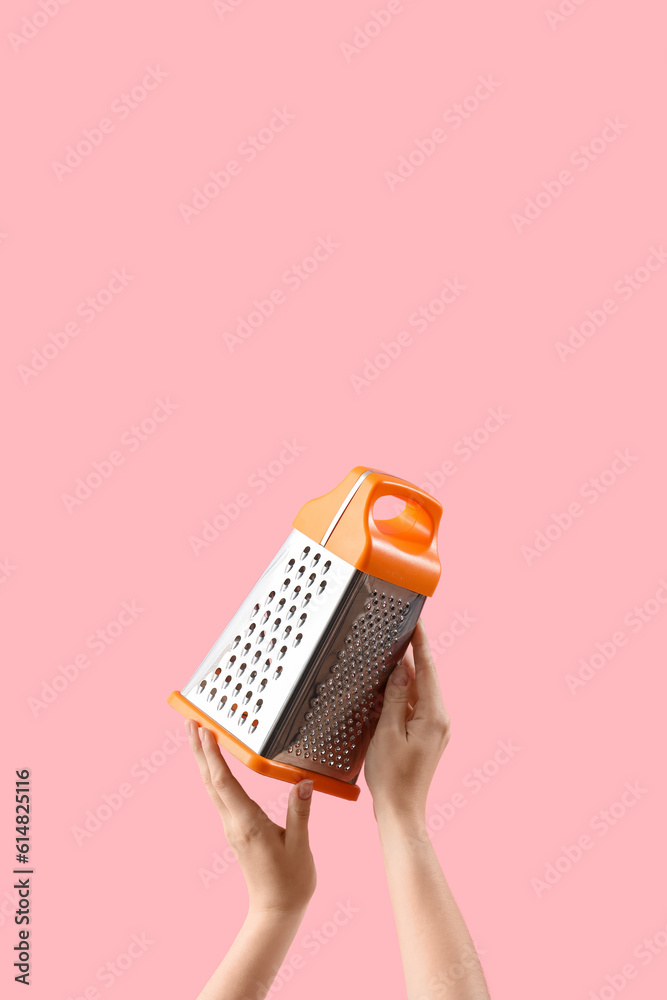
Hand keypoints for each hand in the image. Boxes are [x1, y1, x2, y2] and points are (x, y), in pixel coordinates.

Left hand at [185, 720, 316, 916]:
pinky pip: (220, 796)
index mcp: (248, 824)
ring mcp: (233, 827)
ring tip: (198, 736)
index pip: (225, 783)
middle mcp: (234, 823)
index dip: (213, 755)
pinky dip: (215, 775)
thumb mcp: (301, 846)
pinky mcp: (237, 831)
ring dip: (204, 760)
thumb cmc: (290, 882)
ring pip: (212, 787)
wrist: (276, 911)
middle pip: (211, 780)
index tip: (204, 731)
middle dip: (199, 750)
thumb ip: (300, 812)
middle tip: (190, 721)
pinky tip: (216, 767)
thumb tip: (303, 782)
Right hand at [364, 618, 450, 822]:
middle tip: (397, 634)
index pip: (427, 669)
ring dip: (404, 678)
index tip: (416, 622)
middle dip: (411, 657)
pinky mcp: (426, 738)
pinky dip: (401, 697)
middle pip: (425, 678)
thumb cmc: (392, 777)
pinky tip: (387, 693)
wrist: (401, 812)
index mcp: (433, 715)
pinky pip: (414, 708)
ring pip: (418, 693)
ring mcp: (434, 729)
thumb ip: (395, 697)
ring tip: (388, 659)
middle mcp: (439, 720)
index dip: (421, 644)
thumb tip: (402, 669)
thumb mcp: (387, 732)